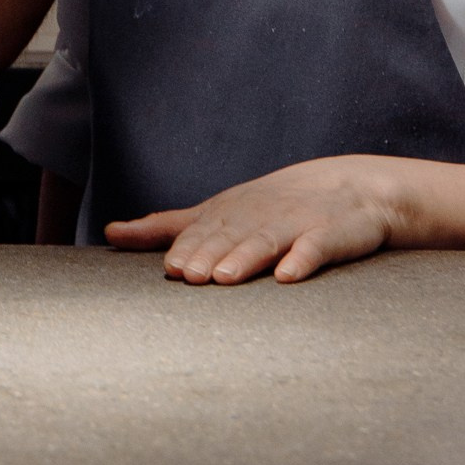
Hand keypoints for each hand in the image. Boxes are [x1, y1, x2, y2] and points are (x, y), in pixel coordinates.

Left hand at [104, 155, 411, 283]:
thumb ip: (166, 227)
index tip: (170, 268)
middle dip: (210, 254)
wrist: (356, 188)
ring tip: (226, 276)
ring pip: (269, 239)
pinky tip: (288, 275)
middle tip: (189, 276)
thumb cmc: (273, 207)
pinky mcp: (335, 233)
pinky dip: (304, 258)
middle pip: (233, 235)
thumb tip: (109, 234)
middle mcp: (261, 213)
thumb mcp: (220, 212)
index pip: (206, 229)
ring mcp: (299, 221)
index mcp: (232, 210)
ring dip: (247, 257)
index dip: (189, 248)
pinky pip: (319, 246)